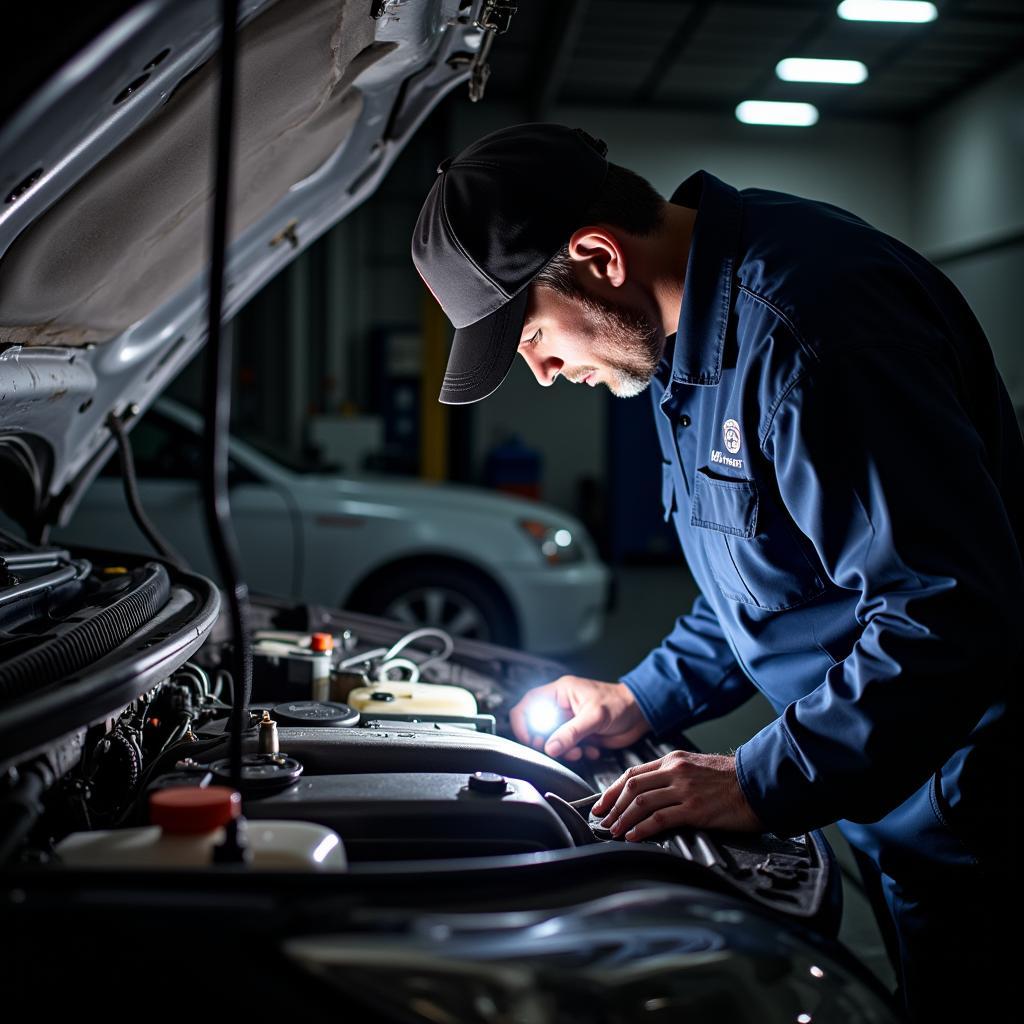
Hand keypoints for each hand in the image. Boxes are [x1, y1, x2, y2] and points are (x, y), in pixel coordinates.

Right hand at [509, 676, 649, 760]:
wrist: (641, 714)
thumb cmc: (620, 704)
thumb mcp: (594, 716)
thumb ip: (571, 732)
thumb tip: (550, 747)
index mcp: (559, 693)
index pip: (528, 705)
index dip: (523, 723)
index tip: (530, 740)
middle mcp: (561, 707)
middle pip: (538, 727)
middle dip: (548, 742)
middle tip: (558, 750)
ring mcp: (570, 722)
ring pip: (553, 741)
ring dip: (565, 751)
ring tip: (580, 751)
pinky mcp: (580, 736)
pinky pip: (568, 749)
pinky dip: (577, 753)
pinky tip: (592, 750)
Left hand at [591, 751, 762, 839]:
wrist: (759, 784)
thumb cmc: (730, 780)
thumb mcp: (696, 767)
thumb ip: (673, 775)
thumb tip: (649, 792)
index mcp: (673, 760)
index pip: (633, 773)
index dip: (612, 790)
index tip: (601, 804)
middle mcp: (676, 771)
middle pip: (632, 787)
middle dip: (612, 806)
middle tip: (603, 821)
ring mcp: (684, 789)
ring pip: (642, 802)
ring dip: (623, 819)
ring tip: (614, 831)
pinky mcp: (695, 809)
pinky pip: (659, 818)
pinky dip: (642, 829)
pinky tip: (633, 836)